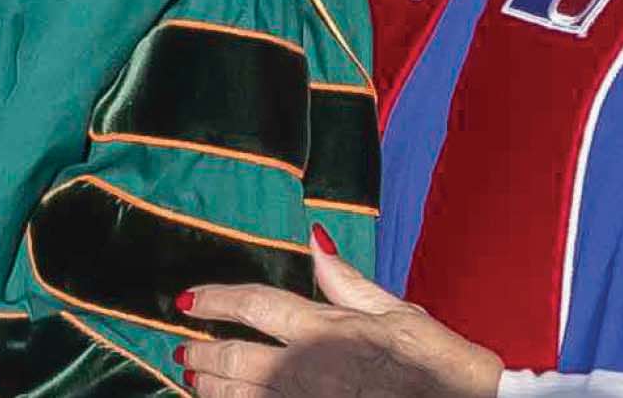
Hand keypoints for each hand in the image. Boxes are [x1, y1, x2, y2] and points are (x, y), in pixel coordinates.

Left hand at [174, 233, 501, 397]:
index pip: (252, 305)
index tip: (186, 300)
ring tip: (195, 379)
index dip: (213, 299)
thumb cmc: (439, 362)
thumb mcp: (397, 312)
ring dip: (210, 388)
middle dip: (201, 353)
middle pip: (233, 357)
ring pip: (238, 397)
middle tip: (183, 350)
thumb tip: (315, 240)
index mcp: (324, 328)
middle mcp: (306, 368)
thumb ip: (347, 280)